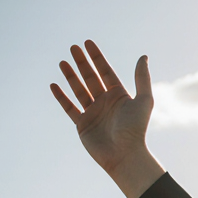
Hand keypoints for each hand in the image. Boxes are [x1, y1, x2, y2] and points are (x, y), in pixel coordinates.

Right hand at [50, 40, 163, 197]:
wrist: (124, 155)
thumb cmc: (136, 129)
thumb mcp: (143, 100)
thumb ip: (142, 78)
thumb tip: (143, 56)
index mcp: (120, 96)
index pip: (106, 71)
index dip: (97, 57)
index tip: (87, 42)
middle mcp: (106, 103)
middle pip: (91, 78)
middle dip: (82, 62)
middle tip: (73, 47)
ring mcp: (93, 113)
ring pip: (79, 90)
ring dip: (71, 76)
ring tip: (62, 61)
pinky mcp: (83, 124)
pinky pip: (69, 107)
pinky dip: (61, 96)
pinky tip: (54, 85)